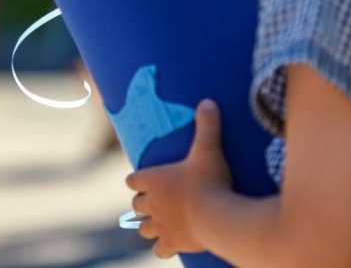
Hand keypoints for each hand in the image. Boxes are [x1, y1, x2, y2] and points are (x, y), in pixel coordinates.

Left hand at [126, 99, 231, 258]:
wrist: (217, 216)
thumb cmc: (210, 180)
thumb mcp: (209, 148)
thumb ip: (207, 125)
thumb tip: (207, 101)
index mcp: (154, 180)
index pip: (133, 180)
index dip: (138, 180)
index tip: (145, 180)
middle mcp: (152, 204)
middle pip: (136, 205)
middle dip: (143, 203)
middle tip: (157, 200)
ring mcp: (161, 225)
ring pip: (143, 229)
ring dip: (148, 225)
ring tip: (160, 223)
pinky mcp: (172, 243)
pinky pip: (159, 249)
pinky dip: (162, 247)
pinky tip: (170, 245)